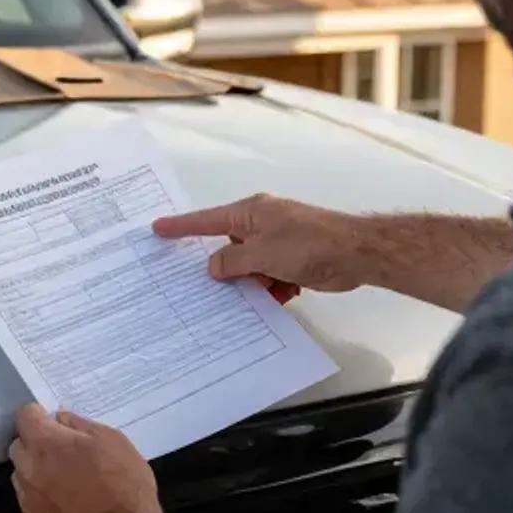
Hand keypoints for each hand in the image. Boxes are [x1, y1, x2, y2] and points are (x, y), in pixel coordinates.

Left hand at [8, 403, 164, 512]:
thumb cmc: (124, 483)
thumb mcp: (112, 440)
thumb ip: (79, 424)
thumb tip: (61, 418)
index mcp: (46, 444)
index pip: (24, 415)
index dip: (38, 414)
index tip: (50, 420)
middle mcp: (29, 470)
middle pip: (18, 446)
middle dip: (35, 444)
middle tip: (60, 451)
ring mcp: (27, 501)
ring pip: (22, 476)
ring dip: (36, 472)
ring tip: (63, 480)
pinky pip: (28, 505)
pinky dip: (40, 501)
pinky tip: (61, 504)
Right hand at [152, 193, 365, 295]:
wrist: (355, 253)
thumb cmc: (307, 244)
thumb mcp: (261, 254)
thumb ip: (232, 263)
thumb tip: (213, 267)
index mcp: (249, 214)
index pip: (206, 221)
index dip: (181, 227)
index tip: (157, 229)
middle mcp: (260, 225)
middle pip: (229, 249)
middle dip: (224, 270)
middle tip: (204, 289)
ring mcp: (277, 243)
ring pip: (249, 267)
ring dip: (251, 283)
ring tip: (251, 298)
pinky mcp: (293, 260)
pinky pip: (270, 277)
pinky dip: (271, 288)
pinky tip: (276, 298)